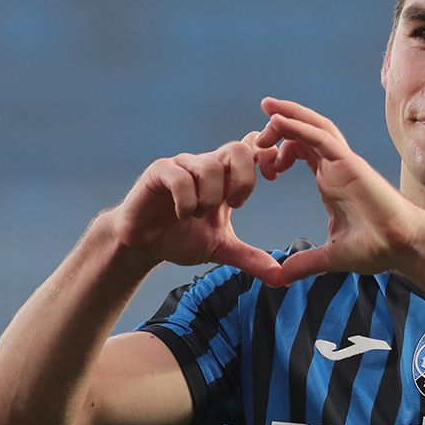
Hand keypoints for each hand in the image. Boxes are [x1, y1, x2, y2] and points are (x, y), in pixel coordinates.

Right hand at [108, 132, 294, 283]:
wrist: (143, 245)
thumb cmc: (182, 238)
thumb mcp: (221, 248)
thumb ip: (250, 258)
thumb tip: (281, 277)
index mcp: (226, 176)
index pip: (253, 147)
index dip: (268, 155)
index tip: (272, 178)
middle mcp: (206, 164)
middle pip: (238, 149)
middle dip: (243, 180)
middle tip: (235, 205)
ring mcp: (182, 165)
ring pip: (210, 167)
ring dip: (210, 199)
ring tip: (197, 216)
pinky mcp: (159, 171)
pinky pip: (181, 177)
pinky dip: (187, 200)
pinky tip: (182, 214)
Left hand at [256, 97, 424, 284]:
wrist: (403, 248)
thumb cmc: (377, 247)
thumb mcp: (330, 255)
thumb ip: (304, 263)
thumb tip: (280, 277)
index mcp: (330, 180)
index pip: (302, 151)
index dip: (279, 150)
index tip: (262, 166)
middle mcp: (336, 166)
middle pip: (305, 133)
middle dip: (279, 127)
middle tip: (255, 138)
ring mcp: (344, 162)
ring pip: (314, 126)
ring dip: (289, 115)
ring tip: (266, 109)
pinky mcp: (350, 163)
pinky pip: (321, 137)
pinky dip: (299, 126)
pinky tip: (278, 120)